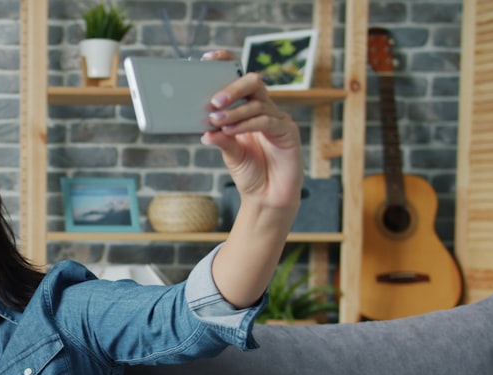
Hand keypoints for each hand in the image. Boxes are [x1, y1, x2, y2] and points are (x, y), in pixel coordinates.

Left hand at [200, 49, 303, 214]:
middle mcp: (265, 109)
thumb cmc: (250, 172)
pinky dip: (246, 124)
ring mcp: (278, 119)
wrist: (267, 197)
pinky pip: (266, 121)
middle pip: (253, 82)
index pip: (240, 79)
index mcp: (249, 109)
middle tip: (213, 100)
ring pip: (258, 102)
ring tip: (215, 120)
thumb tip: (204, 129)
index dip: (227, 64)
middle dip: (232, 87)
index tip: (208, 58)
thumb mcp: (229, 152)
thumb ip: (219, 138)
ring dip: (234, 111)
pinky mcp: (287, 132)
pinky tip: (230, 130)